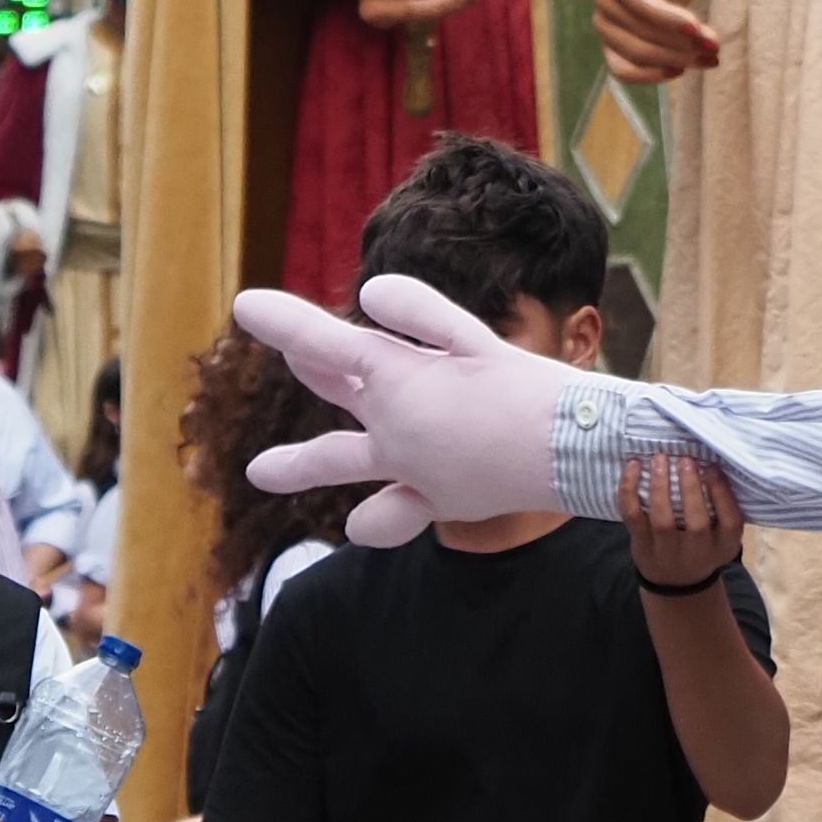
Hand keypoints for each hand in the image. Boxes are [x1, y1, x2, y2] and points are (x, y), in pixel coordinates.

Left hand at [237, 273, 583, 544]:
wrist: (577, 455)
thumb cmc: (534, 388)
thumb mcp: (476, 337)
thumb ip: (417, 312)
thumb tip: (366, 298)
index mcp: (396, 380)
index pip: (324, 344)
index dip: (281, 322)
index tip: (244, 306)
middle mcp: (390, 428)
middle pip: (332, 387)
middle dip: (306, 358)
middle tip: (284, 343)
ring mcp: (408, 469)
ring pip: (338, 462)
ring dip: (298, 464)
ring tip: (259, 474)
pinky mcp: (437, 500)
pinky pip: (390, 513)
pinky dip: (373, 517)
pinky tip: (359, 523)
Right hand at [591, 0, 719, 79]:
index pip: (636, 1)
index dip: (666, 17)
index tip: (698, 27)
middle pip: (637, 32)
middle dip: (678, 44)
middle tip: (715, 45)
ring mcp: (605, 24)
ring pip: (634, 55)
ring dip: (673, 61)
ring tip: (710, 58)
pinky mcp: (613, 43)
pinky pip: (622, 70)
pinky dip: (649, 76)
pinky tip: (681, 70)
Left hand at [620, 444, 745, 588]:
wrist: (677, 582)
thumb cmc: (704, 546)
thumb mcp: (723, 536)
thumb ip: (724, 507)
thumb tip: (714, 464)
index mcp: (723, 546)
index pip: (730, 521)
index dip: (722, 493)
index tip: (712, 467)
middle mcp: (697, 551)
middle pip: (697, 523)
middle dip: (691, 488)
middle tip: (686, 459)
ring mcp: (666, 550)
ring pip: (662, 518)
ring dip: (660, 486)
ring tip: (660, 459)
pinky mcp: (641, 544)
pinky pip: (632, 515)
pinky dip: (629, 490)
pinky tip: (632, 467)